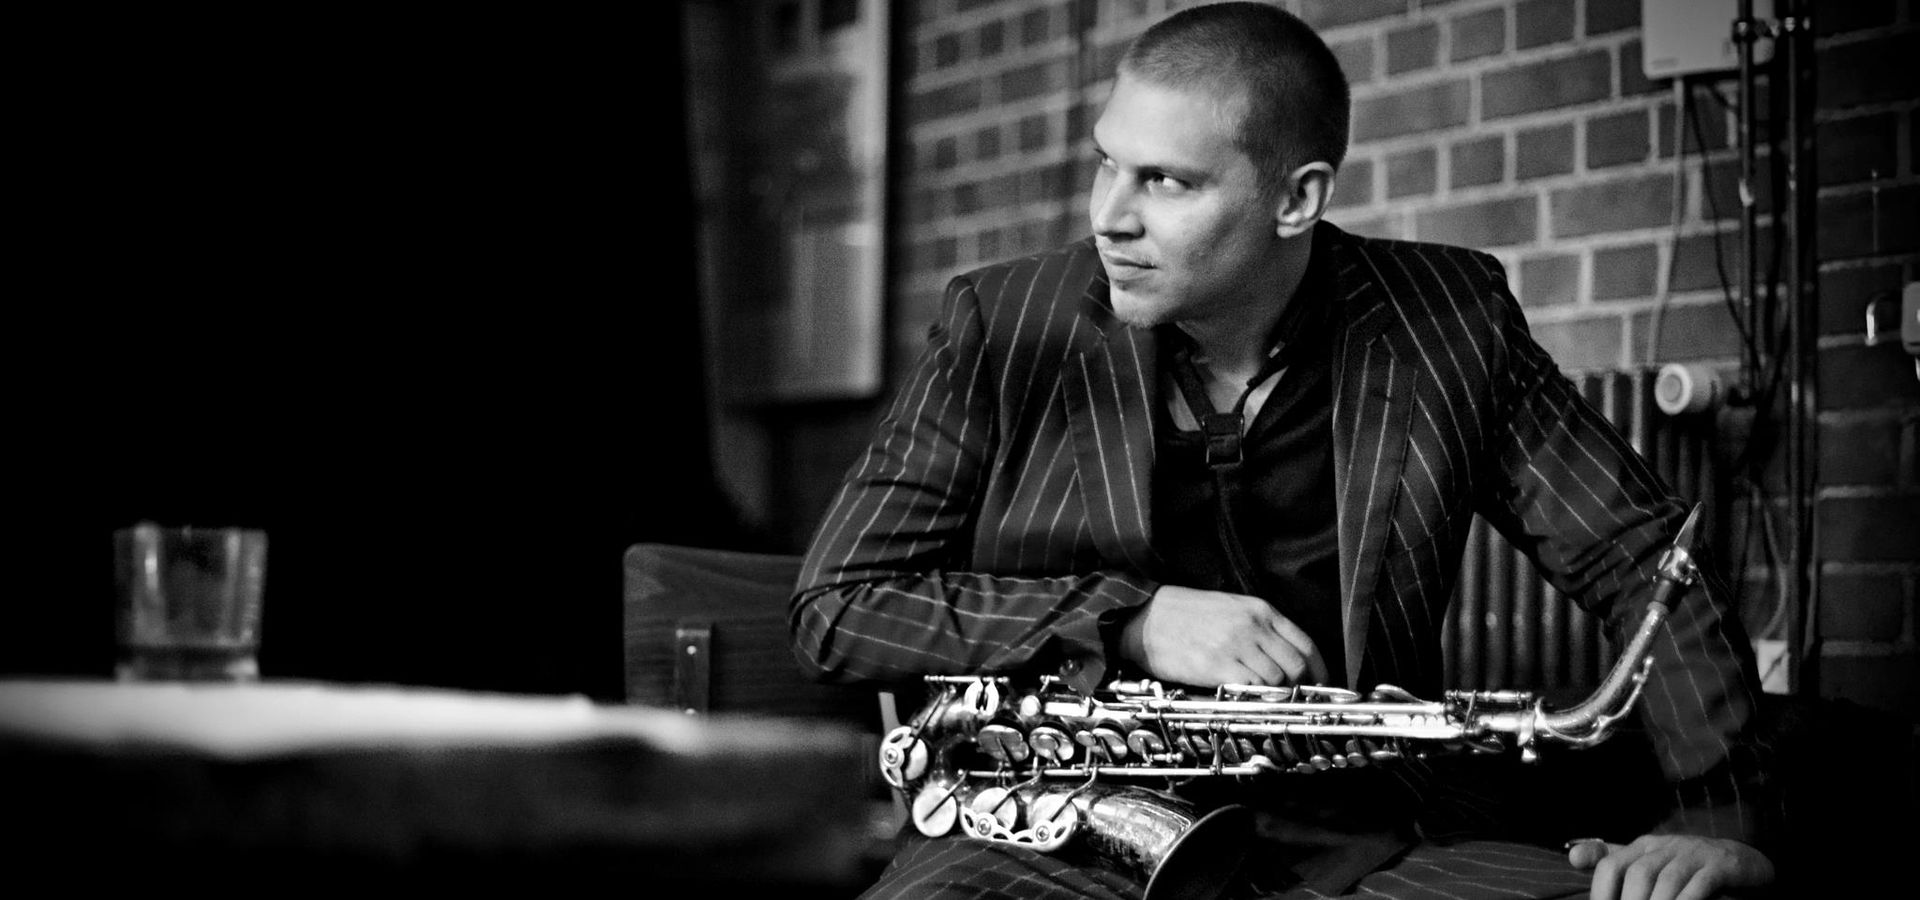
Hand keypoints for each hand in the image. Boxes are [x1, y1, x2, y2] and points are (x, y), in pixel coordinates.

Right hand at [1119, 585, 1327, 686]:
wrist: (1145, 617)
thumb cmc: (1186, 613)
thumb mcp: (1231, 608)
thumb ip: (1261, 628)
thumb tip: (1287, 659)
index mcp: (1259, 610)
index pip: (1305, 644)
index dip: (1319, 670)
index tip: (1320, 684)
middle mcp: (1252, 626)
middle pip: (1296, 666)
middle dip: (1299, 687)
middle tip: (1293, 698)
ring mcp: (1235, 646)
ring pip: (1275, 681)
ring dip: (1273, 694)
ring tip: (1261, 697)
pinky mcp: (1216, 666)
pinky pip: (1250, 689)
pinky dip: (1252, 697)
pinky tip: (1242, 695)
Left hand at [1568, 834, 1773, 899]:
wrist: (1741, 861)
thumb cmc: (1686, 867)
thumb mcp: (1648, 861)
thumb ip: (1613, 861)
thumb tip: (1572, 856)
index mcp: (1642, 846)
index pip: (1610, 865)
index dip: (1600, 892)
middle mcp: (1665, 846)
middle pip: (1638, 874)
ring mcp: (1693, 854)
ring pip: (1667, 881)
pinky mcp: (1721, 865)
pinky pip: (1699, 885)